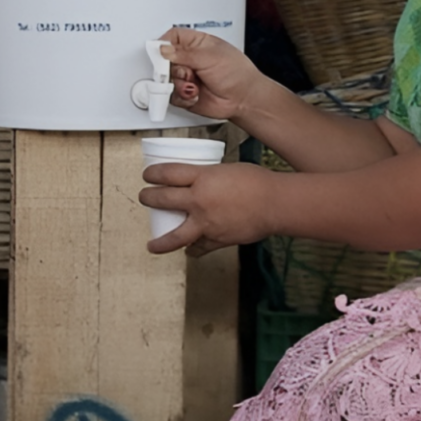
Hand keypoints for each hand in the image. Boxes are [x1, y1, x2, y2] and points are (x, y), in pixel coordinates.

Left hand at [141, 161, 274, 256]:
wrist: (275, 203)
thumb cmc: (257, 182)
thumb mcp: (227, 169)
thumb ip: (209, 177)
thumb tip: (200, 182)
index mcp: (203, 178)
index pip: (167, 173)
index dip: (153, 173)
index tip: (148, 175)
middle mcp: (199, 200)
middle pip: (162, 199)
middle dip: (148, 198)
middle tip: (145, 197)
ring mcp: (206, 223)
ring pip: (174, 236)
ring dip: (160, 241)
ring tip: (151, 245)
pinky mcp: (216, 239)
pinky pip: (199, 248)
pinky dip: (193, 250)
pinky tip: (189, 250)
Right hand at [158, 27, 263, 121]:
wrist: (244, 99)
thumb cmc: (236, 73)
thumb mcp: (210, 57)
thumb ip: (184, 54)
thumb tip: (163, 50)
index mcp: (196, 43)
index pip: (172, 37)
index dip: (163, 44)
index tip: (160, 53)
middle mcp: (189, 59)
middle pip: (164, 60)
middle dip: (172, 69)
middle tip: (184, 73)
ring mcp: (186, 77)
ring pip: (167, 79)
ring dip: (179, 84)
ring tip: (194, 86)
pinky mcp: (185, 94)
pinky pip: (172, 95)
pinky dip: (182, 97)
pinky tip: (195, 95)